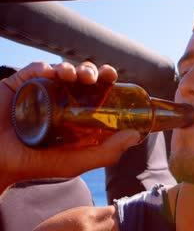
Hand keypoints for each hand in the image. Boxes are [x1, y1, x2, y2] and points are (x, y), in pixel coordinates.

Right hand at [0, 62, 139, 193]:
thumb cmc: (35, 163)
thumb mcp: (74, 163)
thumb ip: (105, 153)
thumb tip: (134, 135)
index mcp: (77, 115)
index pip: (98, 93)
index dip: (109, 83)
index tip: (115, 78)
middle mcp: (62, 100)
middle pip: (84, 78)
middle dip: (95, 71)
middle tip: (100, 75)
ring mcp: (42, 91)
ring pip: (64, 70)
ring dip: (75, 68)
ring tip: (78, 76)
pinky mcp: (21, 85)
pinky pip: (37, 68)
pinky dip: (47, 67)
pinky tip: (52, 74)